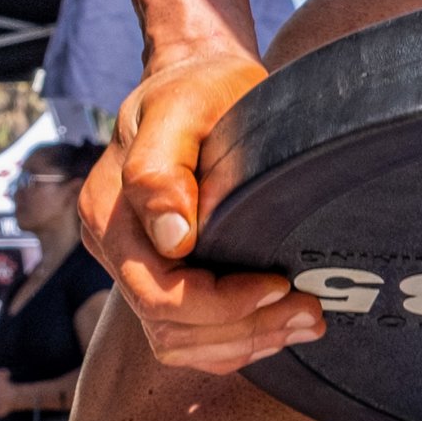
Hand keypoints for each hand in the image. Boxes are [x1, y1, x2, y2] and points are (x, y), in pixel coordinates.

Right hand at [84, 42, 328, 378]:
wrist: (196, 77)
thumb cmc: (196, 89)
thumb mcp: (181, 110)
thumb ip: (160, 171)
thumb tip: (171, 239)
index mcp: (111, 214)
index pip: (160, 293)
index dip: (223, 304)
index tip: (281, 283)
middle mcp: (115, 248)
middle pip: (169, 328)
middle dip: (244, 330)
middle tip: (310, 312)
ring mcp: (135, 265)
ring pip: (177, 342)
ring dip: (243, 343)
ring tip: (304, 322)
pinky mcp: (161, 272)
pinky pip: (188, 334)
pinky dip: (234, 341)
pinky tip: (277, 325)